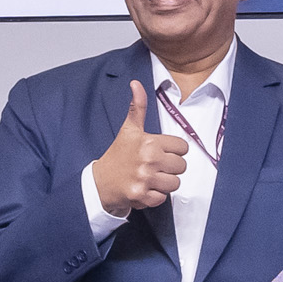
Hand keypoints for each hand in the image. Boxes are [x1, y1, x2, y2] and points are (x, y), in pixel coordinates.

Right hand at [94, 81, 191, 217]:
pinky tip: (145, 188)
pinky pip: (164, 198)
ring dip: (165, 182)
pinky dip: (156, 196)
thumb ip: (137, 107)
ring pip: (176, 183)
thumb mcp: (129, 130)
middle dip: (171, 167)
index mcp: (149, 142)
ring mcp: (146, 179)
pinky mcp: (143, 196)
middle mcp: (149, 160)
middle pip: (182, 166)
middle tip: (155, 166)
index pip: (182, 147)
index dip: (173, 150)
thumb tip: (136, 83)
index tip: (161, 152)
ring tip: (151, 177)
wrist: (100, 182)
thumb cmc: (118, 155)